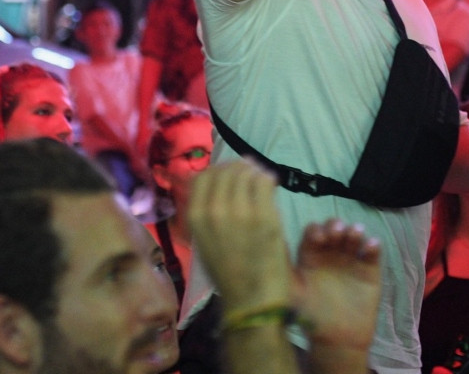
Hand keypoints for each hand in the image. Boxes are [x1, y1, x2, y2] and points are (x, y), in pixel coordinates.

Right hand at [187, 159, 291, 312]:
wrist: (251, 300)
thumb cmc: (228, 273)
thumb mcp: (205, 242)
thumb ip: (206, 212)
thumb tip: (216, 182)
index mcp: (196, 217)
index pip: (203, 176)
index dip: (218, 171)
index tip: (229, 174)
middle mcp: (214, 210)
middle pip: (226, 171)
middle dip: (240, 168)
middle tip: (250, 172)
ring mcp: (240, 212)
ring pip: (247, 172)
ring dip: (255, 172)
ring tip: (262, 180)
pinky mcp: (265, 216)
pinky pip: (265, 181)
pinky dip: (269, 179)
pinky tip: (272, 185)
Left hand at [293, 219, 380, 352]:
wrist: (337, 340)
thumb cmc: (310, 316)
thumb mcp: (293, 291)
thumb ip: (283, 267)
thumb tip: (270, 241)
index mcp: (310, 255)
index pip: (313, 233)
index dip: (316, 230)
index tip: (318, 238)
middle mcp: (330, 253)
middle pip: (333, 229)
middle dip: (335, 226)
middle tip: (336, 232)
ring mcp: (350, 260)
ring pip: (353, 237)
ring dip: (354, 231)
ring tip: (354, 233)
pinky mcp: (368, 270)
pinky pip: (372, 253)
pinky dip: (373, 246)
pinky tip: (371, 245)